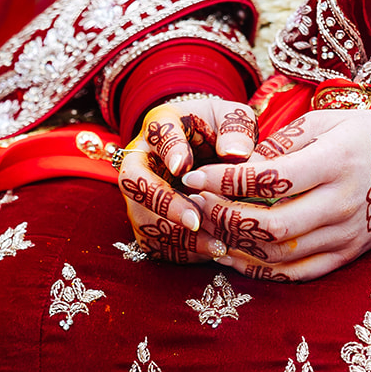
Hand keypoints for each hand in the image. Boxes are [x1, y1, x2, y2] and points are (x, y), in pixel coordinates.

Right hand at [117, 94, 257, 262]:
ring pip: (143, 219)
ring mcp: (138, 193)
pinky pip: (154, 242)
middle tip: (195, 220)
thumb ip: (236, 129)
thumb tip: (235, 153)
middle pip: (134, 182)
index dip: (168, 151)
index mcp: (162, 125)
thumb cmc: (219, 131)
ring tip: (217, 244)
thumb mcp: (232, 119)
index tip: (183, 166)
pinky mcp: (146, 219)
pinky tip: (213, 251)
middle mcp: (140, 159)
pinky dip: (182, 252)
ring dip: (177, 236)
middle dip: (164, 204)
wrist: (207, 150)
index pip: (158, 134)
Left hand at [179, 109, 370, 280]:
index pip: (269, 180)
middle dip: (223, 217)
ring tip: (207, 228)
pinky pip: (297, 273)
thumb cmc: (362, 134)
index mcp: (335, 163)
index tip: (193, 176)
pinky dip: (260, 269)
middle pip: (270, 224)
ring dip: (234, 245)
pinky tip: (233, 255)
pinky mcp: (347, 255)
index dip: (223, 181)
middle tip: (195, 204)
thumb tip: (235, 169)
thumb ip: (279, 145)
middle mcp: (342, 203)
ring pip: (279, 253)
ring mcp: (346, 234)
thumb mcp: (323, 122)